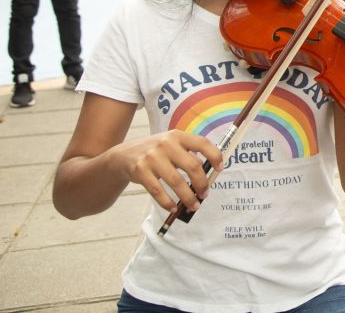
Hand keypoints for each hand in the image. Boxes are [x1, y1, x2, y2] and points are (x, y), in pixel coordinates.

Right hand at [106, 131, 222, 212]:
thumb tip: (209, 174)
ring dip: (188, 197)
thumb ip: (188, 154)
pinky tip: (173, 208)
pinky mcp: (140, 171)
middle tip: (205, 194)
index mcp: (178, 136)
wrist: (124, 155)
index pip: (202, 143)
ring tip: (194, 205)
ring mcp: (152, 157)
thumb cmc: (156, 153)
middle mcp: (166, 144)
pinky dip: (167, 202)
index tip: (220, 169)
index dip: (215, 156)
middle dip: (202, 183)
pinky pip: (158, 191)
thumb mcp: (172, 145)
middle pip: (192, 166)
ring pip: (176, 182)